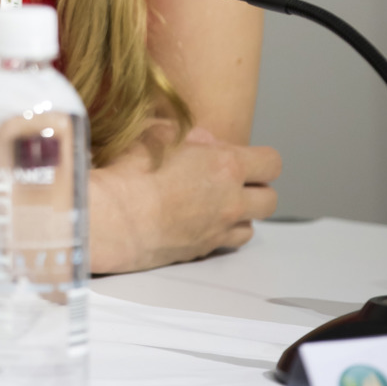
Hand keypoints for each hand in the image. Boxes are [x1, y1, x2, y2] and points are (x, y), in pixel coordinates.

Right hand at [90, 123, 281, 274]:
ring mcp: (218, 231)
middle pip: (269, 200)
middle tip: (232, 181)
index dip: (260, 159)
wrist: (114, 218)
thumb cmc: (133, 171)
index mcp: (226, 166)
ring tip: (215, 203)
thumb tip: (204, 141)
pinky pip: (226, 243)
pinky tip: (199, 222)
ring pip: (251, 227)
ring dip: (240, 214)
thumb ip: (190, 135)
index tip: (243, 157)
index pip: (272, 163)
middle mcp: (231, 202)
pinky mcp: (202, 251)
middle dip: (256, 189)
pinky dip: (221, 233)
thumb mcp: (159, 134)